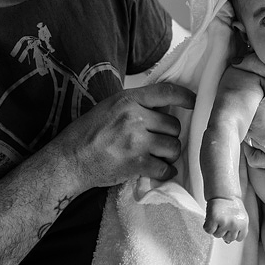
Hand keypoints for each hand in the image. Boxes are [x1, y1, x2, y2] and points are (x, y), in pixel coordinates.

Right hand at [54, 82, 193, 189]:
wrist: (70, 160)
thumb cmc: (86, 133)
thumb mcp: (108, 107)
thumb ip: (134, 105)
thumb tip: (161, 109)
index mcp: (127, 100)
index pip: (166, 92)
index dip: (185, 96)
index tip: (194, 102)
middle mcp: (134, 117)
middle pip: (173, 125)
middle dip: (172, 135)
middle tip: (162, 141)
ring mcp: (136, 141)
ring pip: (173, 146)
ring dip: (170, 154)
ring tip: (160, 156)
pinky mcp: (136, 163)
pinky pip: (165, 168)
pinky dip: (166, 172)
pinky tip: (160, 171)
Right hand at [204, 197, 248, 242]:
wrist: (224, 194)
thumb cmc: (231, 206)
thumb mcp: (239, 219)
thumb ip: (237, 231)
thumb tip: (227, 242)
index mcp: (244, 224)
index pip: (238, 239)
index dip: (233, 233)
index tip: (231, 225)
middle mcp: (235, 224)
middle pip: (228, 239)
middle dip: (224, 231)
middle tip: (224, 220)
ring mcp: (225, 222)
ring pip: (217, 235)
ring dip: (216, 228)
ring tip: (218, 218)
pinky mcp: (215, 219)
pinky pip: (209, 230)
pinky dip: (208, 226)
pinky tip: (211, 219)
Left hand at [234, 56, 264, 168]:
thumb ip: (257, 65)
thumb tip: (236, 63)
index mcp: (261, 116)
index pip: (237, 106)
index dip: (241, 97)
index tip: (251, 91)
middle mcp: (263, 137)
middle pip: (241, 122)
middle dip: (246, 111)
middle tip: (258, 101)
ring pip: (247, 137)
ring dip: (250, 126)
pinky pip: (255, 158)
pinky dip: (253, 149)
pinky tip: (261, 134)